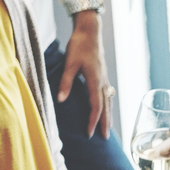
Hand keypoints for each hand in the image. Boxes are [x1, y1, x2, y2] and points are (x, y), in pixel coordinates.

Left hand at [58, 11, 113, 138]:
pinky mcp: (104, 76)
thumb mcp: (69, 63)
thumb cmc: (79, 45)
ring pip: (108, 102)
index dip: (92, 121)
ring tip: (108, 128)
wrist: (90, 31)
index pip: (95, 106)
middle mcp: (103, 82)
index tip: (89, 133)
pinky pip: (108, 95)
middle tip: (105, 138)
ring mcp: (105, 79)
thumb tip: (60, 100)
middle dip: (105, 123)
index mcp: (95, 81)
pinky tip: (106, 108)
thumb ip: (65, 82)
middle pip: (106, 107)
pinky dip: (108, 106)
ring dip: (108, 116)